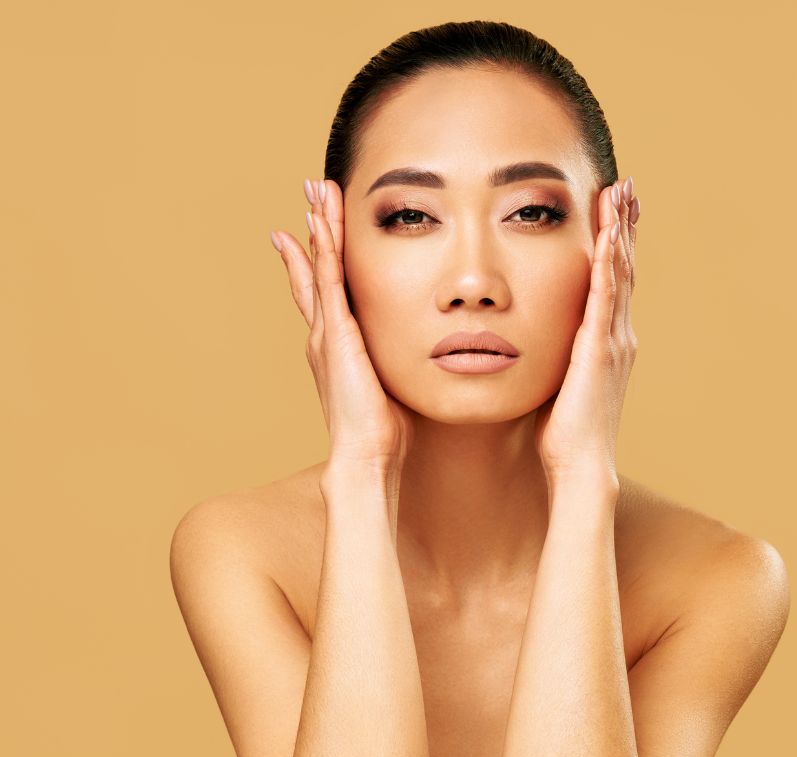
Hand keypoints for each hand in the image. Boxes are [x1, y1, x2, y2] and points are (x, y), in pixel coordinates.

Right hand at [270, 179, 414, 476]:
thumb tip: (417, 356)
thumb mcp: (388, 386)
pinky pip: (329, 281)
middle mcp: (326, 334)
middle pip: (315, 270)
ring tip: (314, 191)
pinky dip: (324, 250)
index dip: (320, 259)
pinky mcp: (337, 334)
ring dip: (319, 227)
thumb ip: (393, 366)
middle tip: (309, 194)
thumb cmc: (382, 432)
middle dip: (314, 231)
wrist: (365, 455)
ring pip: (321, 267)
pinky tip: (322, 222)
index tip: (316, 228)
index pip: (326, 292)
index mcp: (338, 346)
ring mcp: (328, 332)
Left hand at [533, 176, 638, 483]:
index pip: (612, 283)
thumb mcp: (558, 383)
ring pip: (620, 273)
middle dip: (624, 225)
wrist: (581, 464)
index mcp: (606, 342)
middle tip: (626, 186)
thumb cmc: (564, 432)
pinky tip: (609, 232)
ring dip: (621, 230)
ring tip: (622, 191)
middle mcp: (617, 335)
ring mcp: (613, 340)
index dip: (615, 245)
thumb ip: (555, 358)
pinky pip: (606, 296)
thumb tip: (532, 341)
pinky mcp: (601, 349)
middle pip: (623, 268)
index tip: (612, 210)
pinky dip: (610, 261)